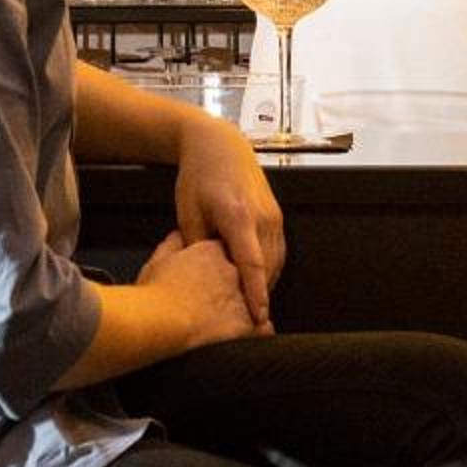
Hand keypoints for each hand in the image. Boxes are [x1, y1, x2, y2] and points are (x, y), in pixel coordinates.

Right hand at [133, 231, 261, 353]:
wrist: (160, 323)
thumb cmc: (153, 295)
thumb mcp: (157, 261)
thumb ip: (172, 244)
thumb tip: (179, 235)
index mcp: (212, 252)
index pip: (225, 250)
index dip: (216, 265)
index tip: (205, 277)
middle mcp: (234, 271)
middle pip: (241, 275)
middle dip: (231, 286)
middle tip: (210, 302)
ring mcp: (244, 297)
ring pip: (254, 301)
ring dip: (245, 309)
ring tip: (220, 322)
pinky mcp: (248, 323)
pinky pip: (264, 328)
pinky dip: (257, 333)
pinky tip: (242, 337)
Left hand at [170, 117, 286, 327]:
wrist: (218, 144)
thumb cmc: (198, 176)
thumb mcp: (188, 213)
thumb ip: (199, 248)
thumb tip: (207, 277)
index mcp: (239, 216)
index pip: (252, 264)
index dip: (256, 293)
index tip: (258, 316)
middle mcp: (262, 216)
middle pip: (268, 267)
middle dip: (260, 294)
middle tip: (246, 321)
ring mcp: (273, 215)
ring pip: (276, 260)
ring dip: (266, 282)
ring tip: (250, 304)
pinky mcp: (277, 215)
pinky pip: (278, 249)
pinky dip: (269, 267)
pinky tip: (255, 278)